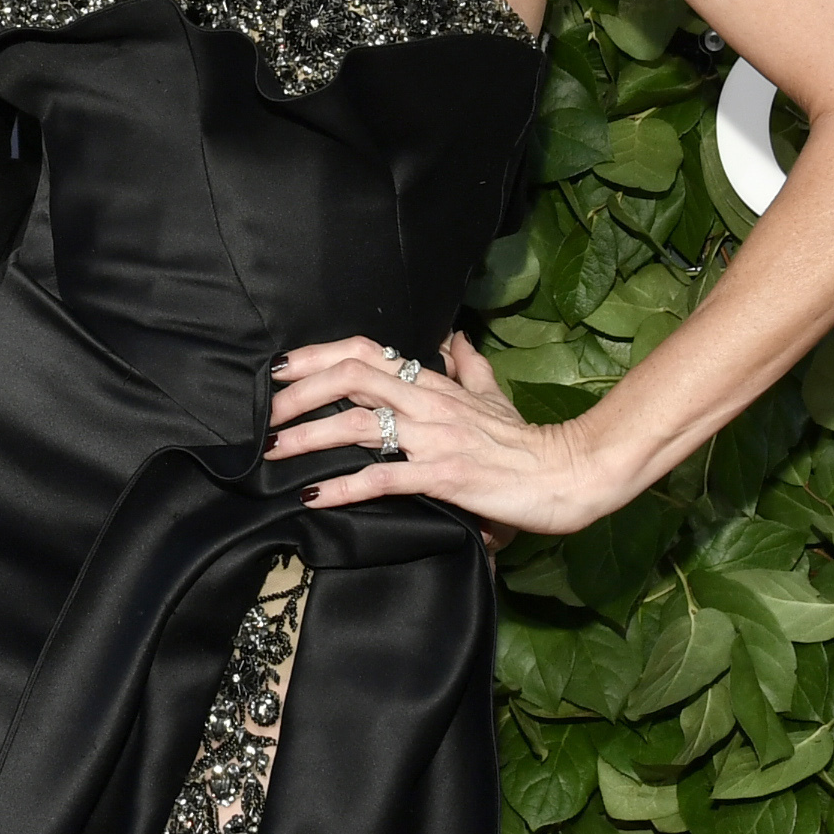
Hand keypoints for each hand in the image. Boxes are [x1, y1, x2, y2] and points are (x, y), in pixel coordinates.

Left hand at [266, 333, 635, 539]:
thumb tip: (454, 336)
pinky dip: (343, 487)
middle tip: (265, 417)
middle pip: (351, 378)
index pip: (366, 352)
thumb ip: (470, 366)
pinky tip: (314, 497)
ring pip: (358, 426)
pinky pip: (383, 478)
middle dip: (299, 394)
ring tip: (274, 454)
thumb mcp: (495, 395)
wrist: (568, 474)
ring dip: (308, 438)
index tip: (279, 370)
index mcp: (434, 383)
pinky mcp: (445, 475)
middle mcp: (429, 402)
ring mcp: (436, 438)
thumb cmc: (528, 441)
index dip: (317, 356)